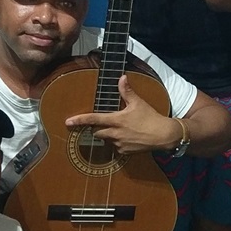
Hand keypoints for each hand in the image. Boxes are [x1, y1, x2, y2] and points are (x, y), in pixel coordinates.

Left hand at [64, 74, 180, 154]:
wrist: (162, 135)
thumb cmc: (150, 117)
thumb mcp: (138, 102)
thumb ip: (127, 91)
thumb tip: (122, 78)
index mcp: (116, 120)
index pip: (94, 120)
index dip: (80, 120)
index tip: (68, 122)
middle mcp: (115, 134)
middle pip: (96, 132)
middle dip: (96, 128)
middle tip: (104, 122)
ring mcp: (119, 144)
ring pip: (106, 140)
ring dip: (108, 135)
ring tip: (120, 129)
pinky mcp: (124, 152)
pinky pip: (115, 147)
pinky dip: (117, 142)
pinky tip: (127, 137)